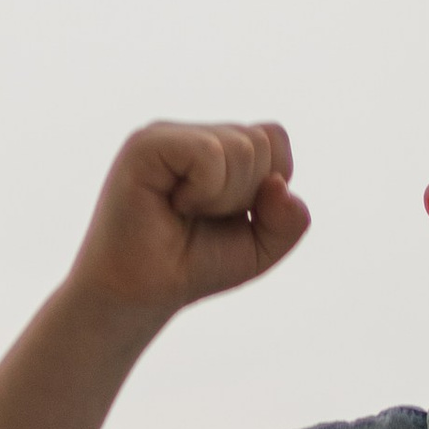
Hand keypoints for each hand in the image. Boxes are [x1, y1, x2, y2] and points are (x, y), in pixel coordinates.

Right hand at [65, 121, 310, 324]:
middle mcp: (191, 134)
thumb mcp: (260, 248)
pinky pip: (209, 153)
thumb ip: (290, 220)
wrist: (137, 295)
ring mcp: (166, 134)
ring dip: (224, 198)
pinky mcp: (146, 144)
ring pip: (241, 146)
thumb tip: (279, 184)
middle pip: (261, 141)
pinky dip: (205, 191)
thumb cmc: (192, 267)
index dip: (269, 184)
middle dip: (247, 195)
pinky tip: (174, 205)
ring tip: (185, 213)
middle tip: (202, 217)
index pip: (273, 137)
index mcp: (216, 146)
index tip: (230, 215)